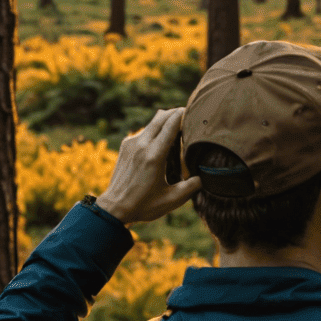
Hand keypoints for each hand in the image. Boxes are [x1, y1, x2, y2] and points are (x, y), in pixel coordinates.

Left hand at [95, 108, 200, 225]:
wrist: (114, 208)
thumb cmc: (143, 206)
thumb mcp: (172, 200)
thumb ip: (191, 187)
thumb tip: (206, 176)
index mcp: (154, 156)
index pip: (171, 124)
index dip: (184, 114)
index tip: (196, 112)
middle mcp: (141, 145)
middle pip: (162, 116)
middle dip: (176, 112)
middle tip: (190, 116)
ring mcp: (131, 143)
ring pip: (152, 122)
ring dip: (166, 121)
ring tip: (178, 129)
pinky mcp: (125, 145)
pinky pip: (144, 131)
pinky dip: (155, 130)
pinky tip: (162, 142)